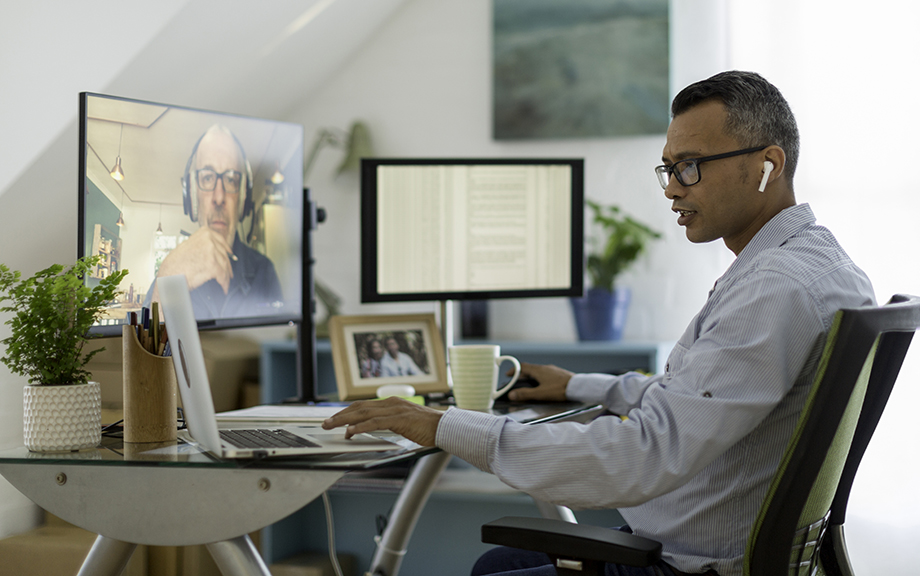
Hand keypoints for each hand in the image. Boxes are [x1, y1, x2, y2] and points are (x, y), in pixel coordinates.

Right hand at [156, 227, 234, 293]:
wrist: (170, 276)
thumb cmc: (175, 264)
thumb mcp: (188, 246)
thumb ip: (201, 244)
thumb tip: (212, 248)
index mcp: (204, 233)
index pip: (221, 240)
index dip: (226, 249)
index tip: (230, 254)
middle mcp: (208, 240)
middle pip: (224, 254)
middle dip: (227, 265)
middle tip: (229, 272)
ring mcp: (211, 252)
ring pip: (225, 265)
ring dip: (226, 275)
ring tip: (225, 281)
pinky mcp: (213, 265)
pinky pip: (223, 275)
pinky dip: (224, 283)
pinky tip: (224, 287)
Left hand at [322, 397, 442, 446]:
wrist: (445, 427)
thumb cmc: (428, 428)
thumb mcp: (404, 424)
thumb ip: (390, 423)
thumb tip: (373, 430)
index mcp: (392, 403)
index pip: (364, 406)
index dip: (347, 411)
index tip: (335, 418)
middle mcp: (391, 403)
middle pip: (359, 407)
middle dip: (340, 415)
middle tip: (326, 423)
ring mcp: (395, 409)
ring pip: (364, 413)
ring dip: (345, 420)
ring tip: (331, 426)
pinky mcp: (399, 418)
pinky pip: (376, 422)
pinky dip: (361, 426)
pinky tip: (351, 431)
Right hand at [506, 362, 573, 401]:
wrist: (578, 387)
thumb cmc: (559, 389)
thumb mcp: (540, 393)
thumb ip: (525, 394)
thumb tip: (511, 395)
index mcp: (538, 370)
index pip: (522, 367)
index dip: (514, 370)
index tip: (508, 375)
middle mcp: (545, 368)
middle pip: (530, 369)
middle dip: (522, 375)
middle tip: (516, 381)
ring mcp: (553, 370)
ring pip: (538, 371)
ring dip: (531, 376)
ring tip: (529, 384)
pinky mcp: (559, 374)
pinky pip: (546, 374)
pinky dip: (540, 378)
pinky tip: (544, 385)